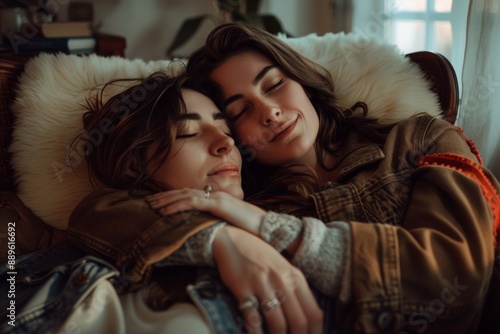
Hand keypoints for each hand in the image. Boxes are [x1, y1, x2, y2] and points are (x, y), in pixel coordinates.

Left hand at [147, 188, 265, 234]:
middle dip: (165, 196)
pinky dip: (176, 206)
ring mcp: (216, 198)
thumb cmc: (251, 228)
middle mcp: (214, 194)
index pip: (190, 194)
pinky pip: (192, 204)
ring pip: (184, 196)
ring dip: (166, 200)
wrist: (267, 226)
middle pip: (184, 192)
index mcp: (216, 198)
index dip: (173, 197)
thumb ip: (217, 222)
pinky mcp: (217, 205)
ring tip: (151, 205)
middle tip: (148, 201)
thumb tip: (206, 229)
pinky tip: (164, 211)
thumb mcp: (231, 224)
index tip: (159, 202)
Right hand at [213, 226, 323, 333]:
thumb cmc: (259, 256)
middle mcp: (282, 279)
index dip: (315, 333)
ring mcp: (262, 283)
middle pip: (299, 321)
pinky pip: (252, 317)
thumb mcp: (283, 268)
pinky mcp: (243, 287)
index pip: (314, 313)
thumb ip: (296, 288)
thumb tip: (312, 316)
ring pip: (278, 322)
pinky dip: (256, 333)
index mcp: (295, 276)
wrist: (232, 238)